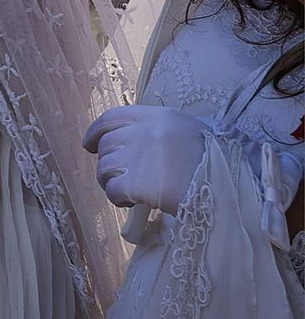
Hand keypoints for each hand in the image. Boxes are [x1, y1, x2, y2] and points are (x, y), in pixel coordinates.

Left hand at [83, 104, 207, 213]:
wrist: (230, 188)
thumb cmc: (216, 162)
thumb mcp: (190, 132)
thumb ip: (161, 131)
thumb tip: (132, 139)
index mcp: (159, 116)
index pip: (112, 117)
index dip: (96, 132)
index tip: (88, 144)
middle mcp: (144, 131)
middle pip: (107, 145)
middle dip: (108, 162)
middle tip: (121, 177)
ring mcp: (138, 156)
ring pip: (104, 167)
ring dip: (110, 181)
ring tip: (129, 192)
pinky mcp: (136, 182)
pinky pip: (112, 190)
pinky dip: (117, 198)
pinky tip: (131, 202)